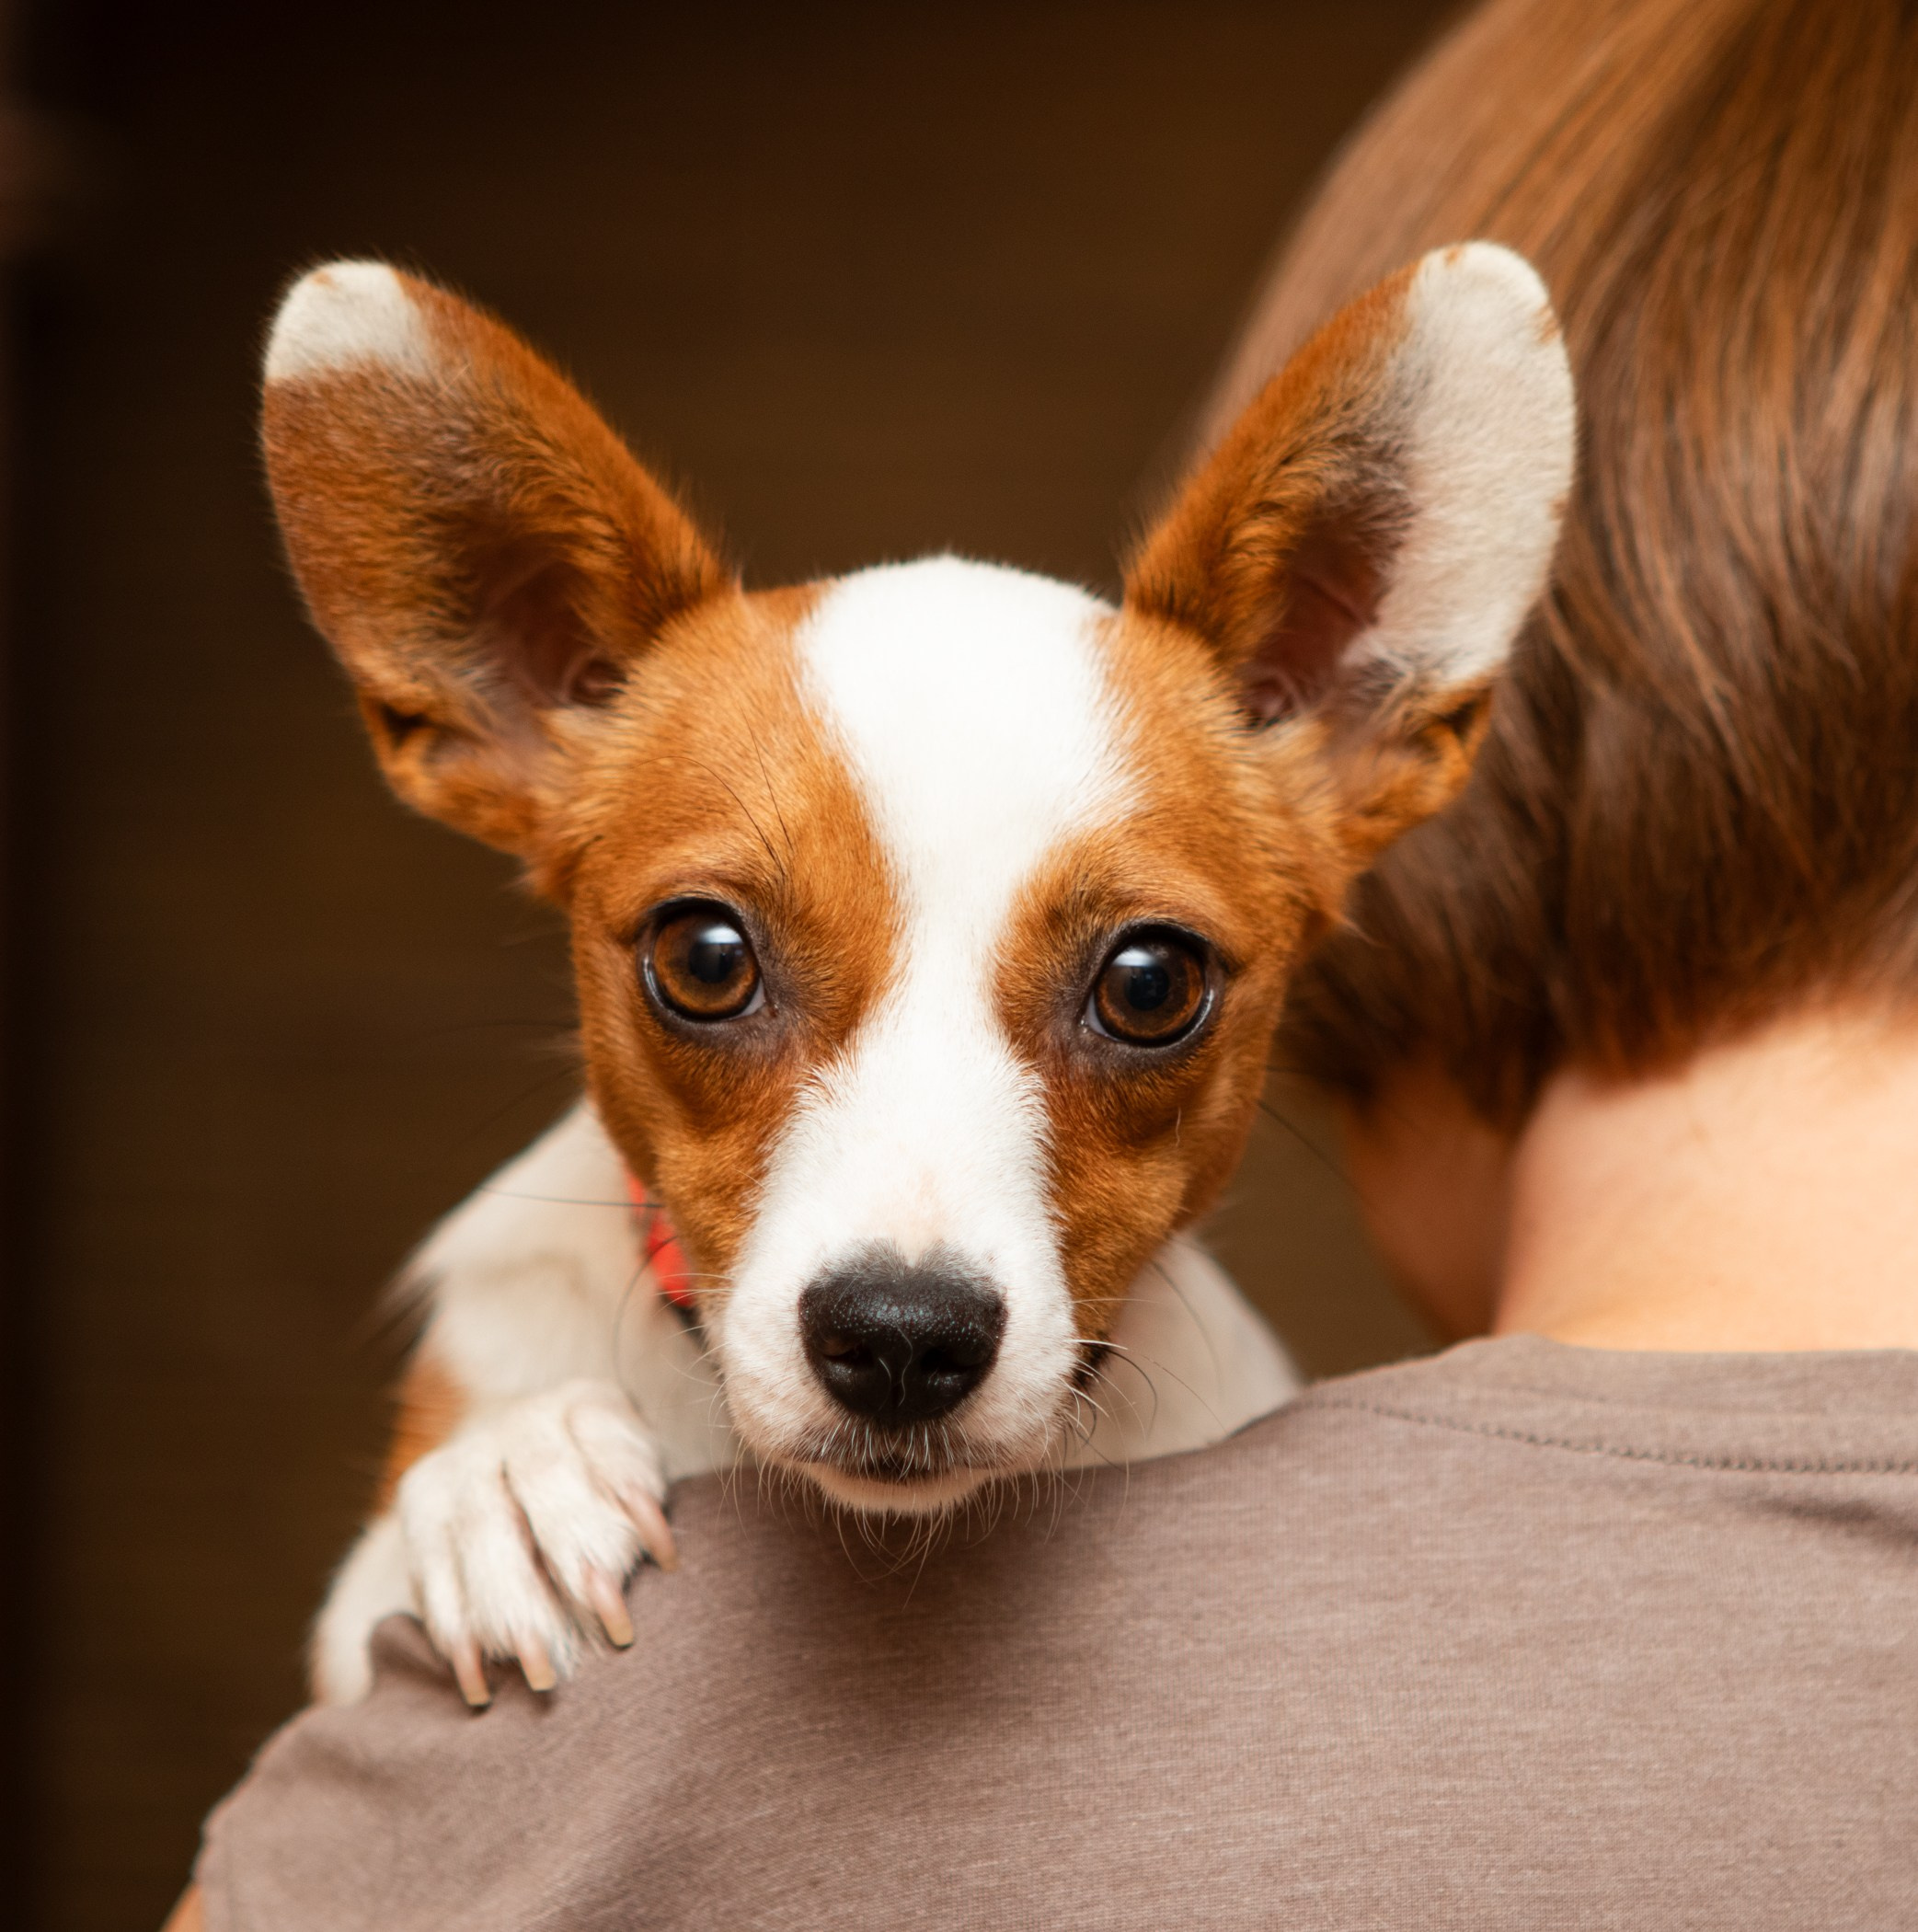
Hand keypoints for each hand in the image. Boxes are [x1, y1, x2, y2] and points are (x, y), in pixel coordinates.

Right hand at [395, 1379, 675, 1705]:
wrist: (518, 1460)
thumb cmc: (607, 1488)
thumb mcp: (640, 1479)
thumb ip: (643, 1508)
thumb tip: (657, 1557)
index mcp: (587, 1402)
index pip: (610, 1441)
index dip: (635, 1496)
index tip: (666, 1561)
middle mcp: (521, 1419)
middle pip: (543, 1476)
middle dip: (578, 1555)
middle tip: (609, 1630)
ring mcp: (464, 1455)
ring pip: (481, 1526)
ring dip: (512, 1607)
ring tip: (544, 1671)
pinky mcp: (422, 1497)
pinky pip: (431, 1566)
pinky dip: (454, 1629)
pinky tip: (479, 1681)